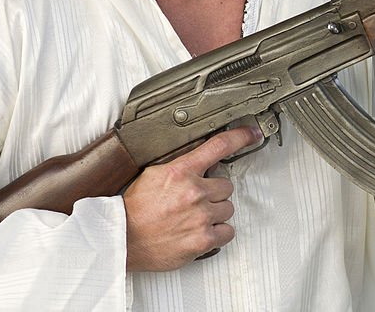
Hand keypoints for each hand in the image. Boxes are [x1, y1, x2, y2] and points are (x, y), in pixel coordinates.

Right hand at [123, 126, 260, 270]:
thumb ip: (181, 165)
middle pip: (226, 185)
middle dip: (214, 192)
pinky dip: (218, 233)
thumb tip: (201, 161)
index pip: (219, 145)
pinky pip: (228, 232)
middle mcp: (194, 192)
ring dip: (216, 212)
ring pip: (228, 208)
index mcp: (181, 171)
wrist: (122, 238)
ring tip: (194, 217)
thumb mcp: (154, 173)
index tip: (252, 134)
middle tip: (195, 200)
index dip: (240, 136)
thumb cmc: (135, 209)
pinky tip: (202, 231)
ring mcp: (201, 217)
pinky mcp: (203, 240)